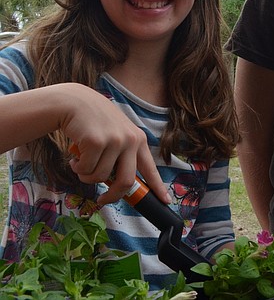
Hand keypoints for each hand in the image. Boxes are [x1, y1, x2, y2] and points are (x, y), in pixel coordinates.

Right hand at [59, 83, 168, 204]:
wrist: (75, 102)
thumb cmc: (95, 123)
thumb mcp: (117, 135)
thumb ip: (123, 156)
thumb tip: (122, 186)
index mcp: (139, 140)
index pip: (150, 168)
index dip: (157, 187)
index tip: (166, 202)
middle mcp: (130, 140)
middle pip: (127, 182)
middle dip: (113, 196)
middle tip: (103, 199)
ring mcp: (114, 140)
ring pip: (100, 178)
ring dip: (87, 176)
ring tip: (82, 162)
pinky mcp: (96, 142)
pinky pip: (85, 170)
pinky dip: (77, 167)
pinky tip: (76, 154)